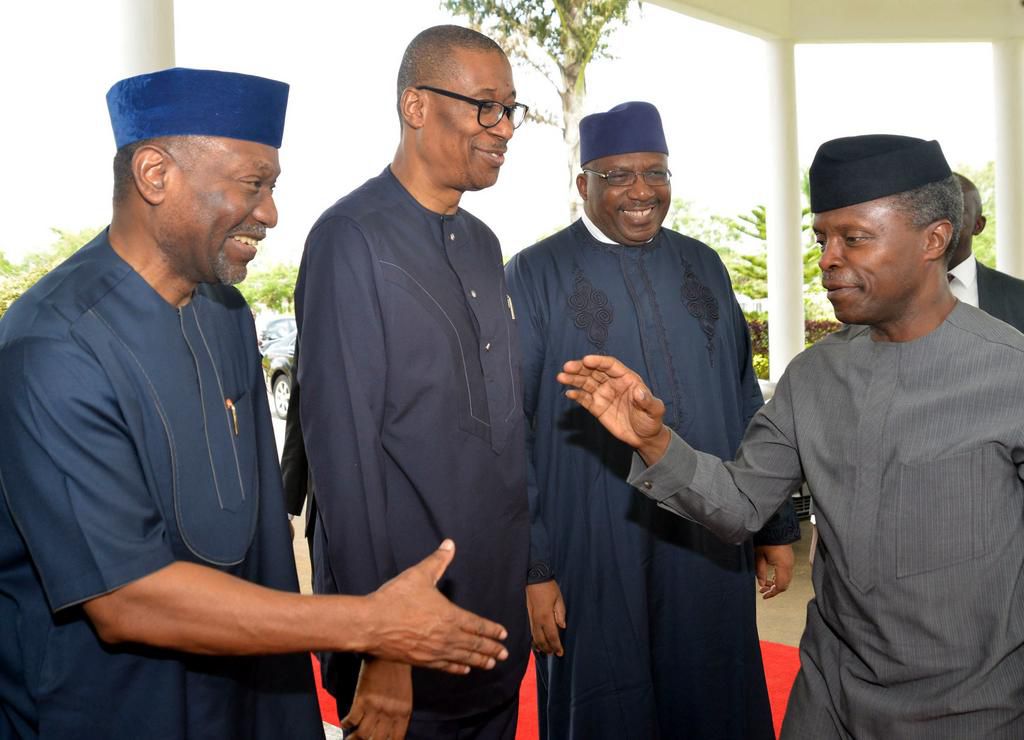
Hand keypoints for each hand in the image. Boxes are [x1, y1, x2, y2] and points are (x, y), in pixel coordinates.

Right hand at [341, 659, 411, 739]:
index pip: (396, 739)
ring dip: (354, 739)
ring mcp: (376, 707)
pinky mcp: (363, 699)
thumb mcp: (404, 695)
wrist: (387, 652)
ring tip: (350, 739)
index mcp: (404, 712)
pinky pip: (351, 720)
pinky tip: (344, 724)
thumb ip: (398, 713)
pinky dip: (346, 725)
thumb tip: (387, 730)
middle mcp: (391, 712)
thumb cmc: (397, 672)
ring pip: (363, 734)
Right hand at [366, 539, 508, 673]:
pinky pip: (446, 666)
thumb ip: (437, 561)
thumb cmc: (395, 598)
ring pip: (463, 657)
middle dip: (491, 649)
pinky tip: (464, 670)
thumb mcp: (418, 575)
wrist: (371, 623)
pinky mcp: (422, 661)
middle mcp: (446, 636)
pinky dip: (458, 668)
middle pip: (475, 644)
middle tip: (504, 654)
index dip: (492, 630)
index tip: (503, 634)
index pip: (477, 625)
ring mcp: (435, 651)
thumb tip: (449, 544)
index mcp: (449, 615)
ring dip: (479, 661)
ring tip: (491, 664)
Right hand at [527, 581, 565, 655]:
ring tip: (546, 652)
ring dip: (540, 646)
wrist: (534, 579)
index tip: (560, 653)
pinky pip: (530, 632)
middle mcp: (537, 620)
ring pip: (534, 638)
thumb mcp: (559, 599)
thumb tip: (562, 627)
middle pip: (542, 640)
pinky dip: (533, 640)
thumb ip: (560, 614)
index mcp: (546, 616)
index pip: (552, 636)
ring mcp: (530, 619)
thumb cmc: (549, 588)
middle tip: (554, 654)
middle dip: (548, 648)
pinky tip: (536, 644)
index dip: (556, 646)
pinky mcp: (527, 616)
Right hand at [557, 355, 669, 463]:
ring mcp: (603, 394)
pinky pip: (584, 398)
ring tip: (561, 377)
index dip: (598, 361)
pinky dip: (576, 395)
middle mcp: (613, 383)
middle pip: (594, 371)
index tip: (586, 360)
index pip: (610, 365)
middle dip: (580, 368)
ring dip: (574, 379)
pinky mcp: (597, 407)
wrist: (644, 437)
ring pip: (586, 383)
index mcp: (627, 379)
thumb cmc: (652, 421)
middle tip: (567, 367)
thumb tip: (639, 391)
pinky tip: (568, 393)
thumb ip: (647, 401)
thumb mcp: (655, 410)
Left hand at [754, 544, 794, 598]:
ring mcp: (790, 562)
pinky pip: (786, 573)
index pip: (780, 585)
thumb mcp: (759, 556)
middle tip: (762, 591)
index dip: (772, 593)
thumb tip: (761, 584)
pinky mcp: (789, 559)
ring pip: (785, 579)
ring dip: (775, 584)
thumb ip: (760, 572)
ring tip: (764, 585)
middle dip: (773, 589)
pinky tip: (770, 578)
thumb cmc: (766, 539)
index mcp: (783, 566)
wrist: (776, 527)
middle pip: (784, 584)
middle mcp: (790, 565)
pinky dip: (778, 578)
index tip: (764, 595)